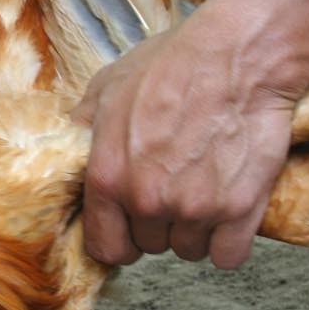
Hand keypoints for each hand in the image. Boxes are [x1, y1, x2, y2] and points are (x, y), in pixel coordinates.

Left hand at [73, 0, 303, 269]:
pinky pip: (228, 256)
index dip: (119, 238)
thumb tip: (69, 155)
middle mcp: (146, 200)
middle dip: (159, 224)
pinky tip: (229, 207)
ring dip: (197, 229)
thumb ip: (84, 131)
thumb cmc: (172, 64)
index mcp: (107, 177)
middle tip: (176, 185)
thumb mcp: (108, 88)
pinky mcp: (239, 210)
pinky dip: (230, 239)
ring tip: (205, 185)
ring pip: (190, 249)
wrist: (238, 53)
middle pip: (150, 246)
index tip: (131, 226)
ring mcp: (194, 209)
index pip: (105, 247)